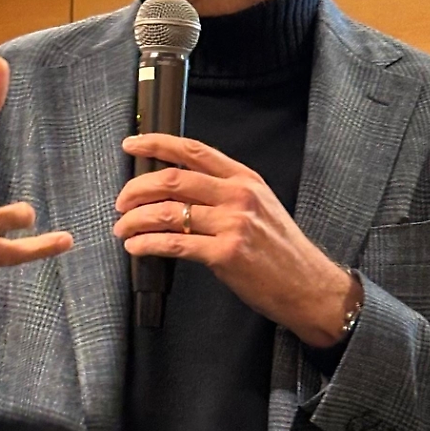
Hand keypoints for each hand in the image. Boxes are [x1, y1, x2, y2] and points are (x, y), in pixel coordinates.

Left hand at [116, 133, 357, 347]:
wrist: (308, 286)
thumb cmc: (281, 251)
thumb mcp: (261, 207)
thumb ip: (226, 193)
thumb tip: (179, 189)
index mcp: (246, 179)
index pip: (194, 151)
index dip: (157, 143)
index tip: (131, 145)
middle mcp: (238, 196)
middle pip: (173, 180)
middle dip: (136, 189)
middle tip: (121, 202)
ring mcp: (232, 224)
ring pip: (168, 212)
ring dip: (136, 220)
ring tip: (122, 229)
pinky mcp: (225, 255)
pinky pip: (173, 244)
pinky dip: (147, 244)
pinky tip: (136, 247)